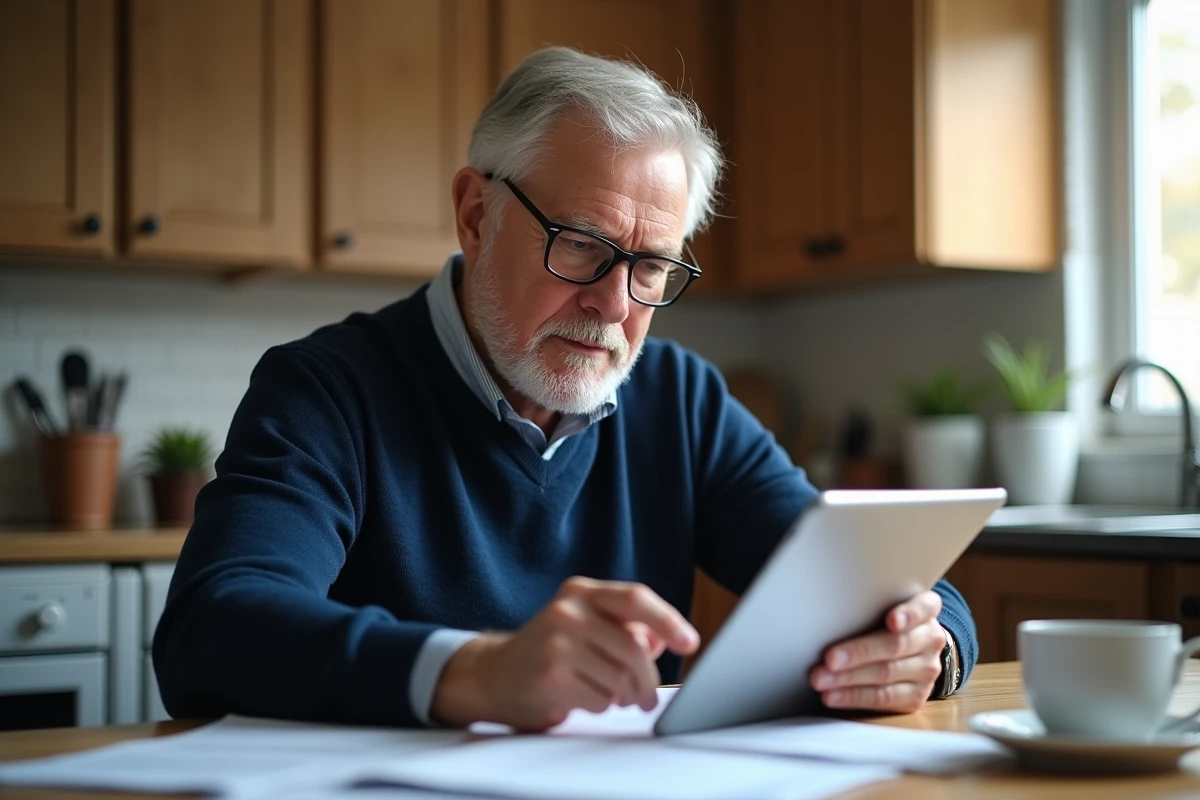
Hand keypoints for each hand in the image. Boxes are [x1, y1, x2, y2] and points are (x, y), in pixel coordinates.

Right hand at [431, 576, 698, 730]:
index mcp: (581, 591)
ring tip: (610, 694)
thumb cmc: (552, 649)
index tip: (689, 642)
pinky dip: (602, 705)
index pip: (635, 598)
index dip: (668, 620)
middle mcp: (568, 611)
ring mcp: (556, 642)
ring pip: (620, 678)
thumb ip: (627, 627)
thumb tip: (665, 638)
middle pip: (634, 648)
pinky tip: (585, 696)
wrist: (495, 673)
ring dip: (624, 695)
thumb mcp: (588, 626)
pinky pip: (600, 699)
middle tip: (648, 696)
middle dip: (648, 679)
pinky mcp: (550, 676)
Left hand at [809, 591, 945, 713]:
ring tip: (821, 680)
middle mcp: (931, 639)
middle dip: (858, 653)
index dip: (908, 614)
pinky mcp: (916, 696)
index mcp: (926, 609)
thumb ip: (868, 603)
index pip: (923, 608)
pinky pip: (883, 698)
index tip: (891, 620)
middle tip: (829, 659)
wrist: (913, 650)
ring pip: (885, 674)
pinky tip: (833, 696)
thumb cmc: (886, 620)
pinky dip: (853, 697)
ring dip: (849, 679)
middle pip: (895, 645)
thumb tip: (826, 608)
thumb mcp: (884, 604)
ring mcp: (927, 669)